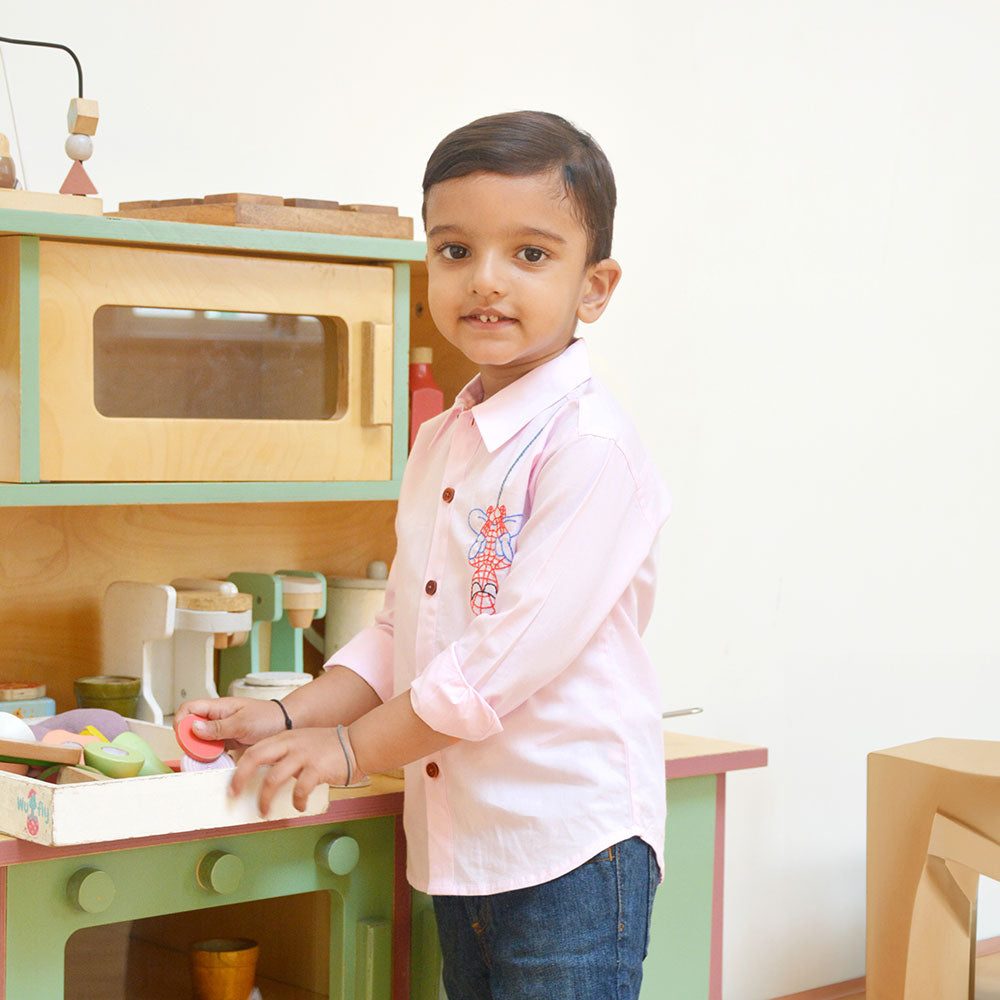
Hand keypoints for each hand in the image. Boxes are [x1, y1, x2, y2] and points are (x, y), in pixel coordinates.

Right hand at [175, 697, 287, 748]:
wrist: (285, 725)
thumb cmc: (268, 717)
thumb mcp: (242, 722)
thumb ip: (218, 727)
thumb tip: (194, 727)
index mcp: (218, 707)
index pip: (189, 708)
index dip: (181, 721)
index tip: (185, 738)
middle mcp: (217, 718)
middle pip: (191, 728)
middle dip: (191, 741)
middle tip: (200, 753)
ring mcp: (222, 731)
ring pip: (201, 741)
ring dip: (202, 751)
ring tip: (211, 758)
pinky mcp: (228, 742)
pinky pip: (212, 750)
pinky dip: (212, 757)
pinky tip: (218, 761)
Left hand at [229, 727, 364, 815]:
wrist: (357, 744)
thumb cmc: (330, 747)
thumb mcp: (302, 742)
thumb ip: (285, 753)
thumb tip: (265, 775)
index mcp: (285, 737)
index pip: (254, 749)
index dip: (239, 768)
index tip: (233, 785)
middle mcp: (291, 744)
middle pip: (256, 757)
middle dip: (240, 778)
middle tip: (234, 795)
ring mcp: (304, 755)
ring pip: (273, 778)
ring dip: (264, 798)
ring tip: (263, 811)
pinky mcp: (317, 769)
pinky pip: (299, 790)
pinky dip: (296, 802)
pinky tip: (299, 806)